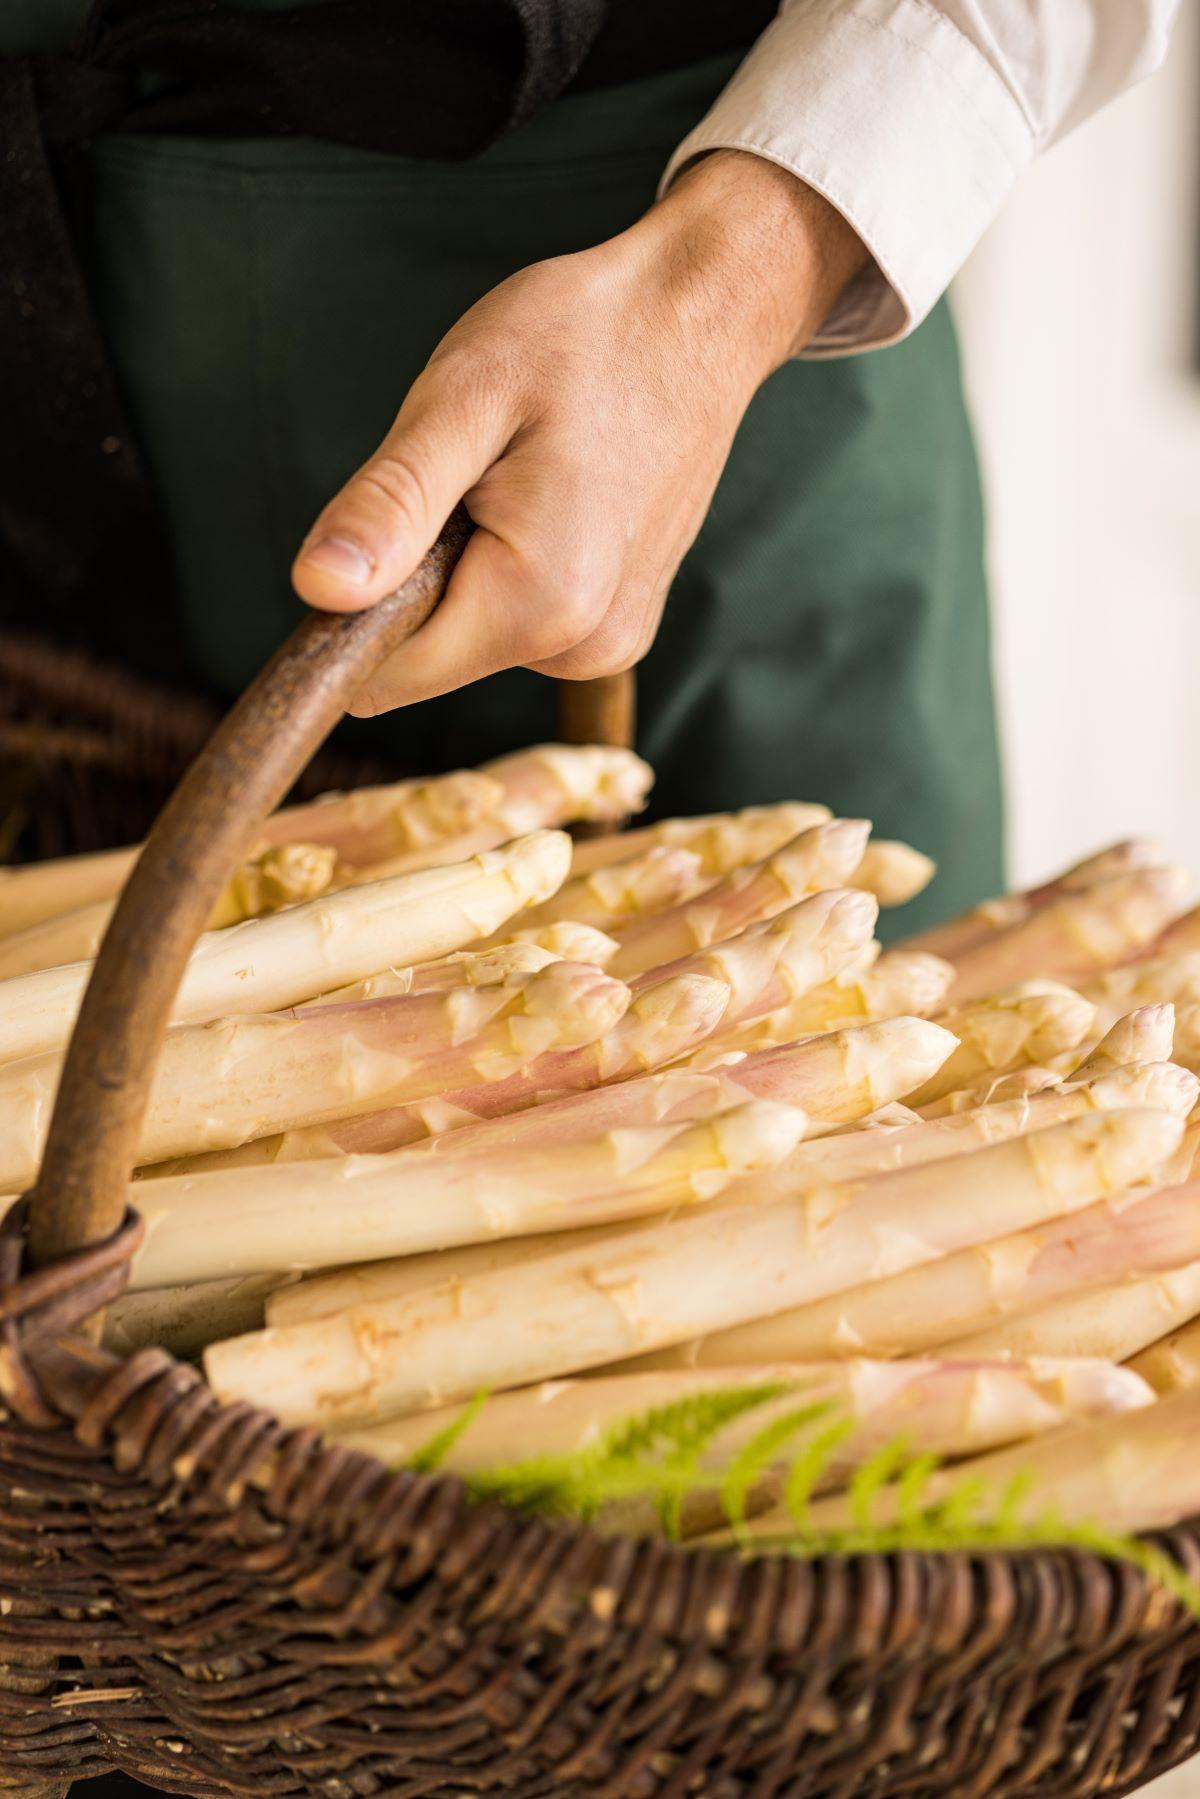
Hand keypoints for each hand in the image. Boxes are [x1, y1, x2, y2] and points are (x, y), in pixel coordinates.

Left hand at [292, 150, 867, 715]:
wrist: (697, 315)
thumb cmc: (579, 338)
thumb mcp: (462, 401)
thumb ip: (390, 505)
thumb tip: (317, 591)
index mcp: (537, 604)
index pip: (385, 673)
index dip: (355, 606)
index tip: (391, 515)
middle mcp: (581, 648)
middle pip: (429, 657)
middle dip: (420, 573)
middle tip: (473, 473)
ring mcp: (608, 643)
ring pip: (472, 638)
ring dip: (466, 563)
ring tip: (521, 473)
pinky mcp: (619, 625)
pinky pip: (521, 622)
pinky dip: (511, 566)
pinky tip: (551, 495)